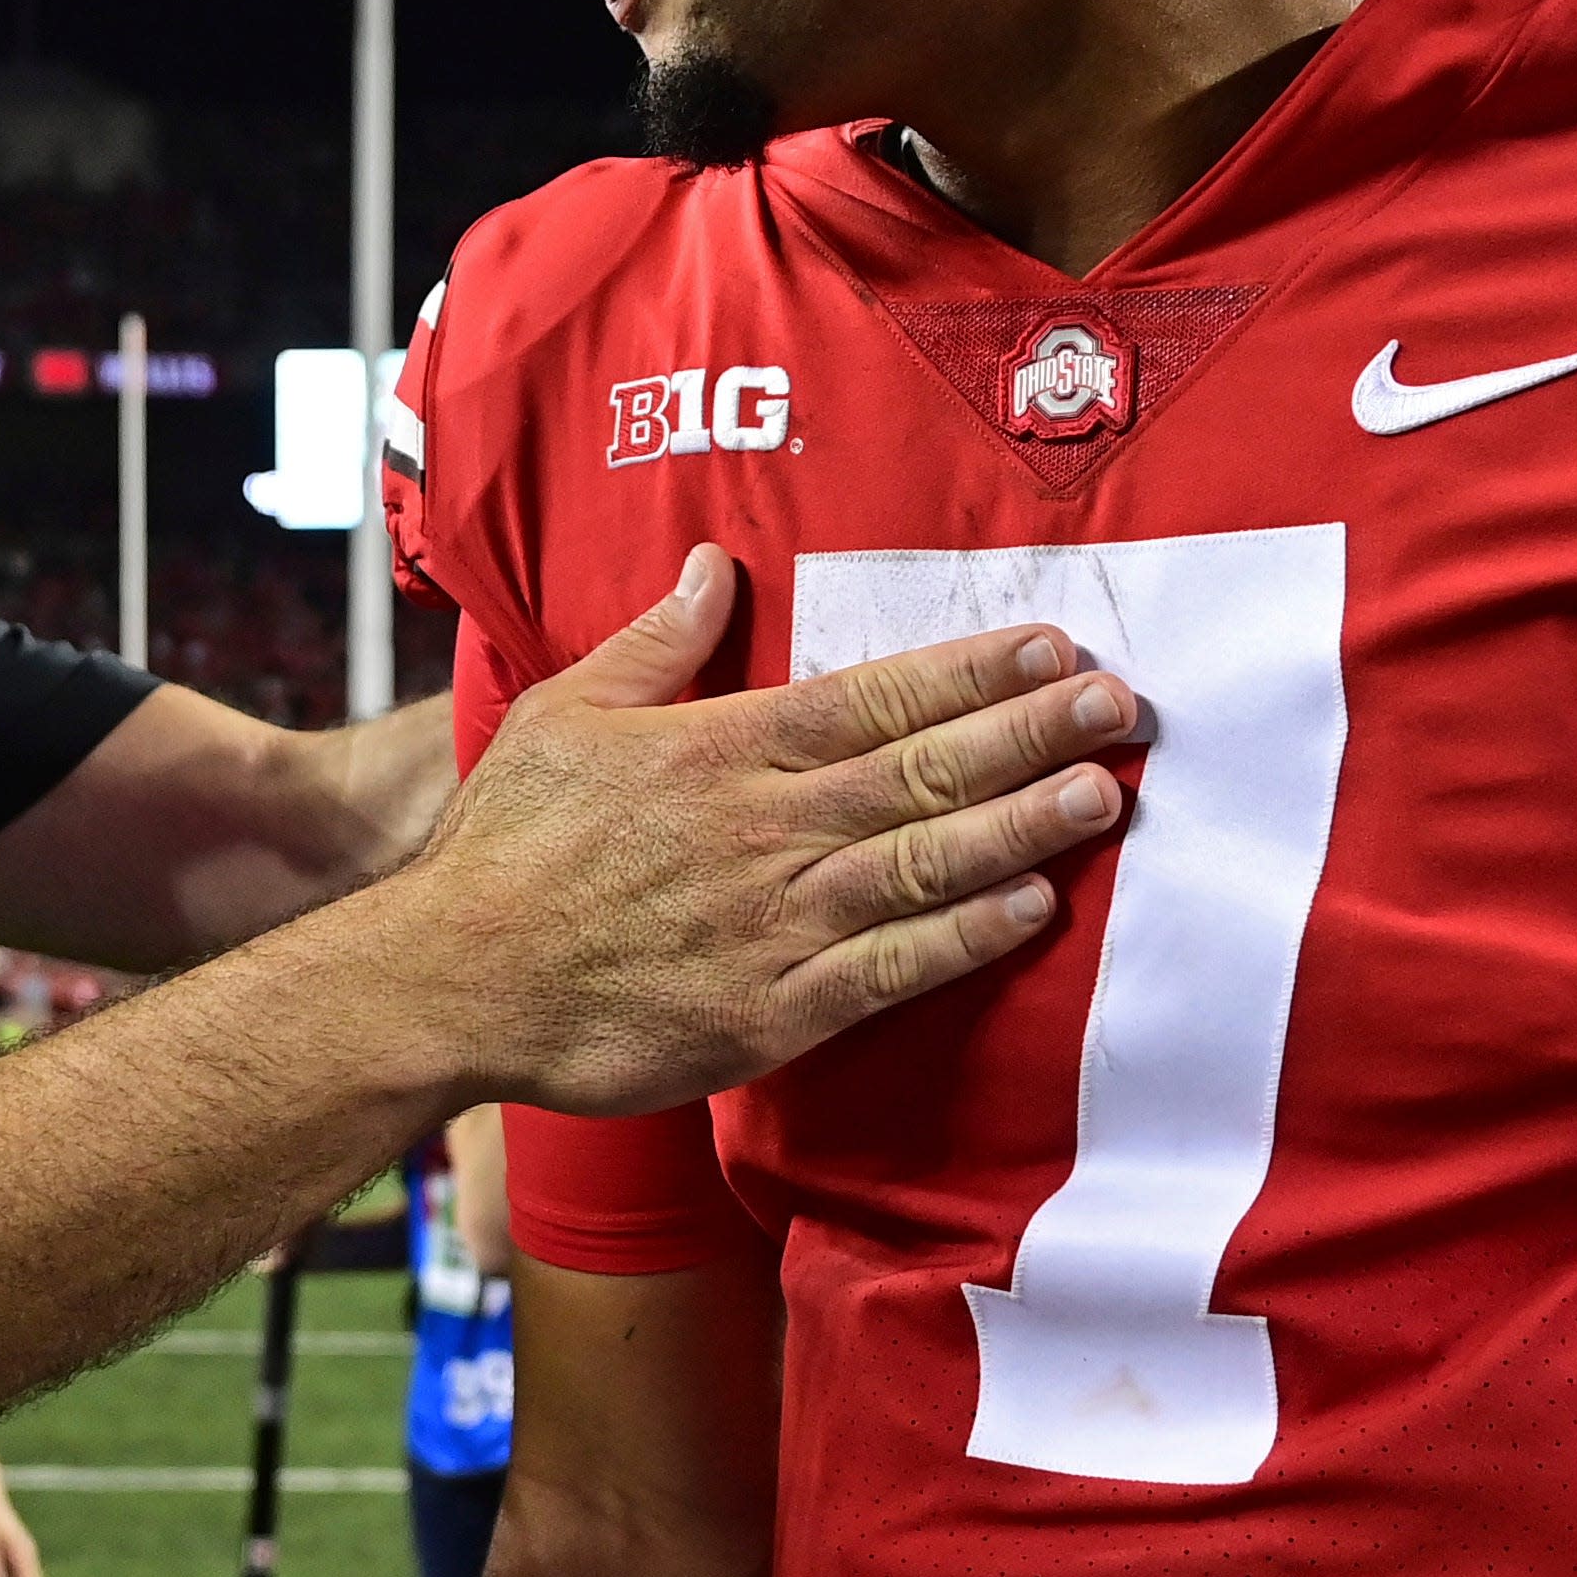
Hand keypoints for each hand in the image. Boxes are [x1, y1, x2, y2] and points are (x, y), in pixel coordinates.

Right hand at [396, 545, 1125, 1114]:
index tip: (1052, 645)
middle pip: (923, 770)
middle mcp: (764, 828)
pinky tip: (1031, 909)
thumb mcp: (567, 715)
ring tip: (1103, 795)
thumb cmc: (506, 846)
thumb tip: (713, 565)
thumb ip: (656, 644)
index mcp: (722, 749)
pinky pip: (890, 969)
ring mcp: (774, 922)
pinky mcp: (772, 1010)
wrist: (455, 982)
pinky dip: (965, 939)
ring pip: (924, 863)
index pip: (874, 697)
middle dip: (1030, 734)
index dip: (972, 671)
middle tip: (1121, 707)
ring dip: (1021, 826)